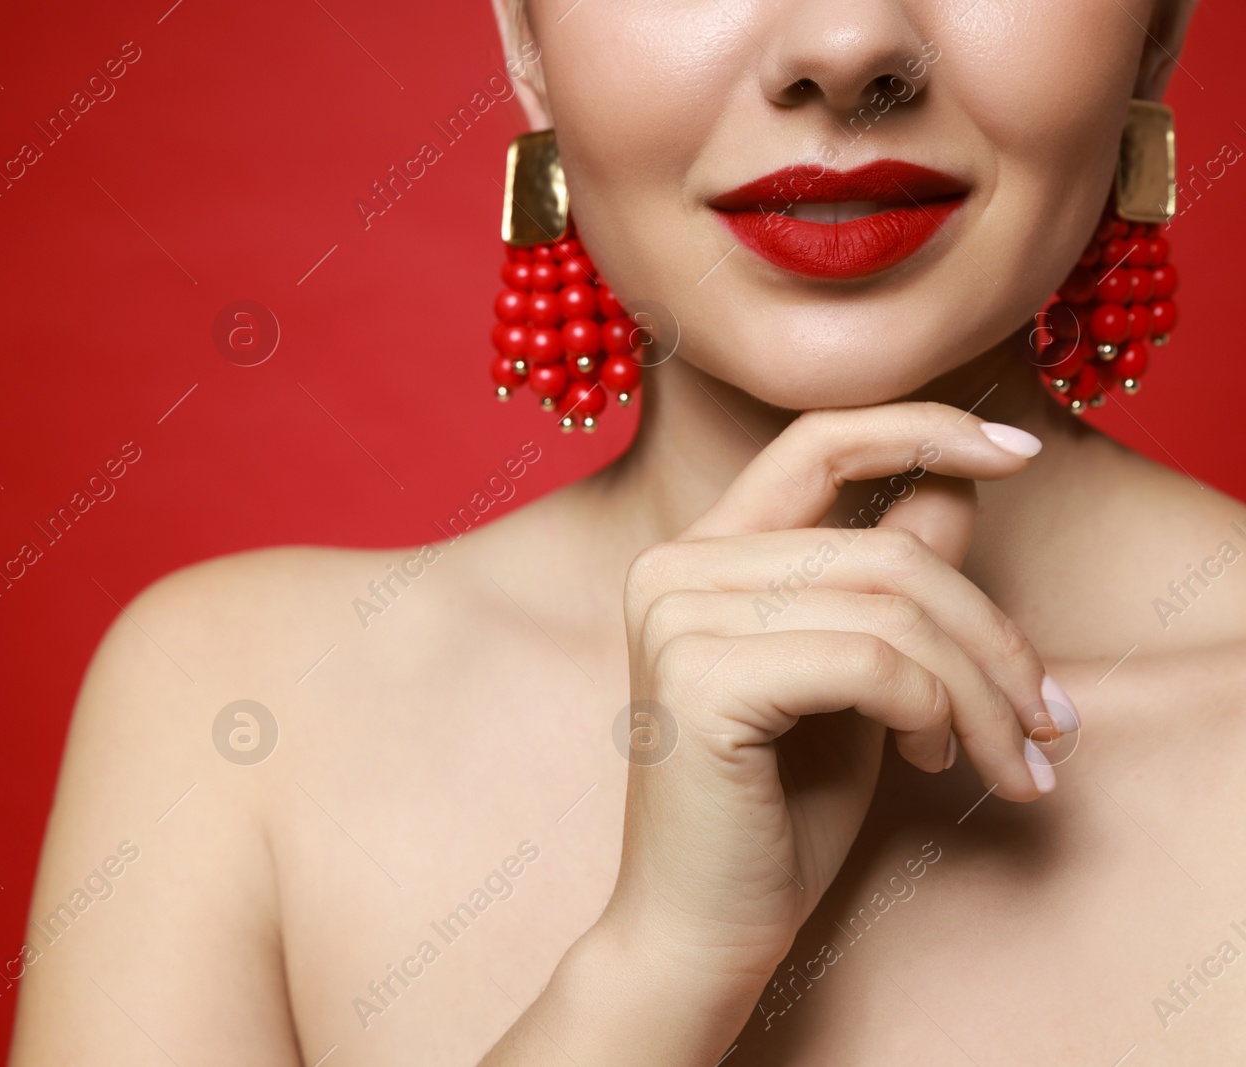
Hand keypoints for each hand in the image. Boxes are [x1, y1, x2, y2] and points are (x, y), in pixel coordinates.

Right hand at [597, 403, 1067, 1041]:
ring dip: (980, 690)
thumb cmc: (779, 812)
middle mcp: (675, 567)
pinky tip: (931, 763)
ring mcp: (676, 615)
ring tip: (1005, 757)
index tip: (1019, 453)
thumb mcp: (856, 681)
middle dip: (993, 636)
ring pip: (892, 608)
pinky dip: (934, 713)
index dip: (921, 431)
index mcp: (701, 555)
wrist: (703, 928)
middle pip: (888, 550)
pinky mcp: (699, 675)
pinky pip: (871, 662)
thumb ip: (888, 585)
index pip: (814, 443)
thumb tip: (957, 489)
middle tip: (1048, 720)